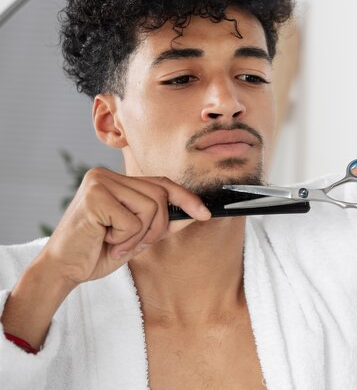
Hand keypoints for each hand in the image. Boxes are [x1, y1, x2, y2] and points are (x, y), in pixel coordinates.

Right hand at [42, 167, 211, 285]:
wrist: (63, 270)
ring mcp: (99, 182)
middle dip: (156, 227)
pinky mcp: (94, 196)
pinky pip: (133, 220)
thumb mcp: (138, 236)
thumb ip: (163, 222)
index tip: (205, 213)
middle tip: (133, 243)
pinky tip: (104, 240)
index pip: (161, 183)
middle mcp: (106, 175)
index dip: (186, 198)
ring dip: (138, 235)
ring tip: (116, 242)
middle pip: (160, 196)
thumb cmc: (97, 252)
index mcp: (116, 181)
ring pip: (150, 207)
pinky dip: (124, 238)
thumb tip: (195, 213)